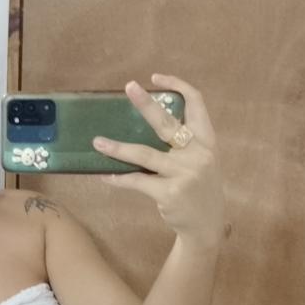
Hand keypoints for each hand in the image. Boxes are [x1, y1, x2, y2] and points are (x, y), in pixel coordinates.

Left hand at [92, 73, 224, 245]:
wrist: (207, 226)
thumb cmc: (198, 189)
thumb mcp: (201, 162)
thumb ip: (183, 144)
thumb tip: (143, 124)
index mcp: (207, 141)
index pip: (197, 103)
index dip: (178, 85)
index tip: (155, 78)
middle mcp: (198, 154)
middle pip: (167, 123)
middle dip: (147, 104)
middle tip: (129, 87)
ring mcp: (185, 173)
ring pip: (144, 154)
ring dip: (118, 148)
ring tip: (98, 142)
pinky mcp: (170, 193)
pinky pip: (137, 181)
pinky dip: (119, 178)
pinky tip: (105, 175)